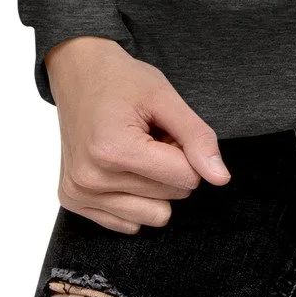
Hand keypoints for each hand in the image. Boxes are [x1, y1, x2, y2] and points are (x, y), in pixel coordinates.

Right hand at [43, 36, 230, 232]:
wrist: (78, 73)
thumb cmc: (121, 80)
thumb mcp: (165, 96)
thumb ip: (197, 137)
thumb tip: (221, 179)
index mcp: (112, 149)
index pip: (185, 178)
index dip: (187, 151)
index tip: (167, 129)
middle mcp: (90, 179)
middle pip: (171, 198)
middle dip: (170, 166)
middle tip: (150, 136)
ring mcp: (79, 194)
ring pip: (154, 216)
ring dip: (154, 185)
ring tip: (136, 151)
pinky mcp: (74, 202)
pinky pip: (129, 224)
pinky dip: (134, 198)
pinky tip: (121, 167)